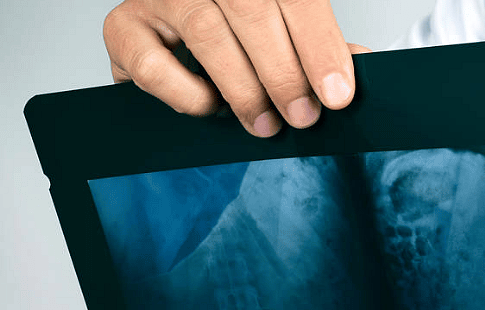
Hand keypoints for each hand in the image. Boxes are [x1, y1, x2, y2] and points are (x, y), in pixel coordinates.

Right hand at [103, 0, 370, 136]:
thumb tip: (360, 72)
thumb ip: (316, 47)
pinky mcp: (124, 27)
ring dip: (243, 89)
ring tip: (264, 124)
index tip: (337, 94)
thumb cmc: (235, 36)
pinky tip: (208, 106)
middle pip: (252, 9)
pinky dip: (185, 92)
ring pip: (207, 32)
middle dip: (284, 73)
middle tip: (302, 116)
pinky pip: (151, 62)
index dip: (319, 46)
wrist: (169, 34)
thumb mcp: (284, 33)